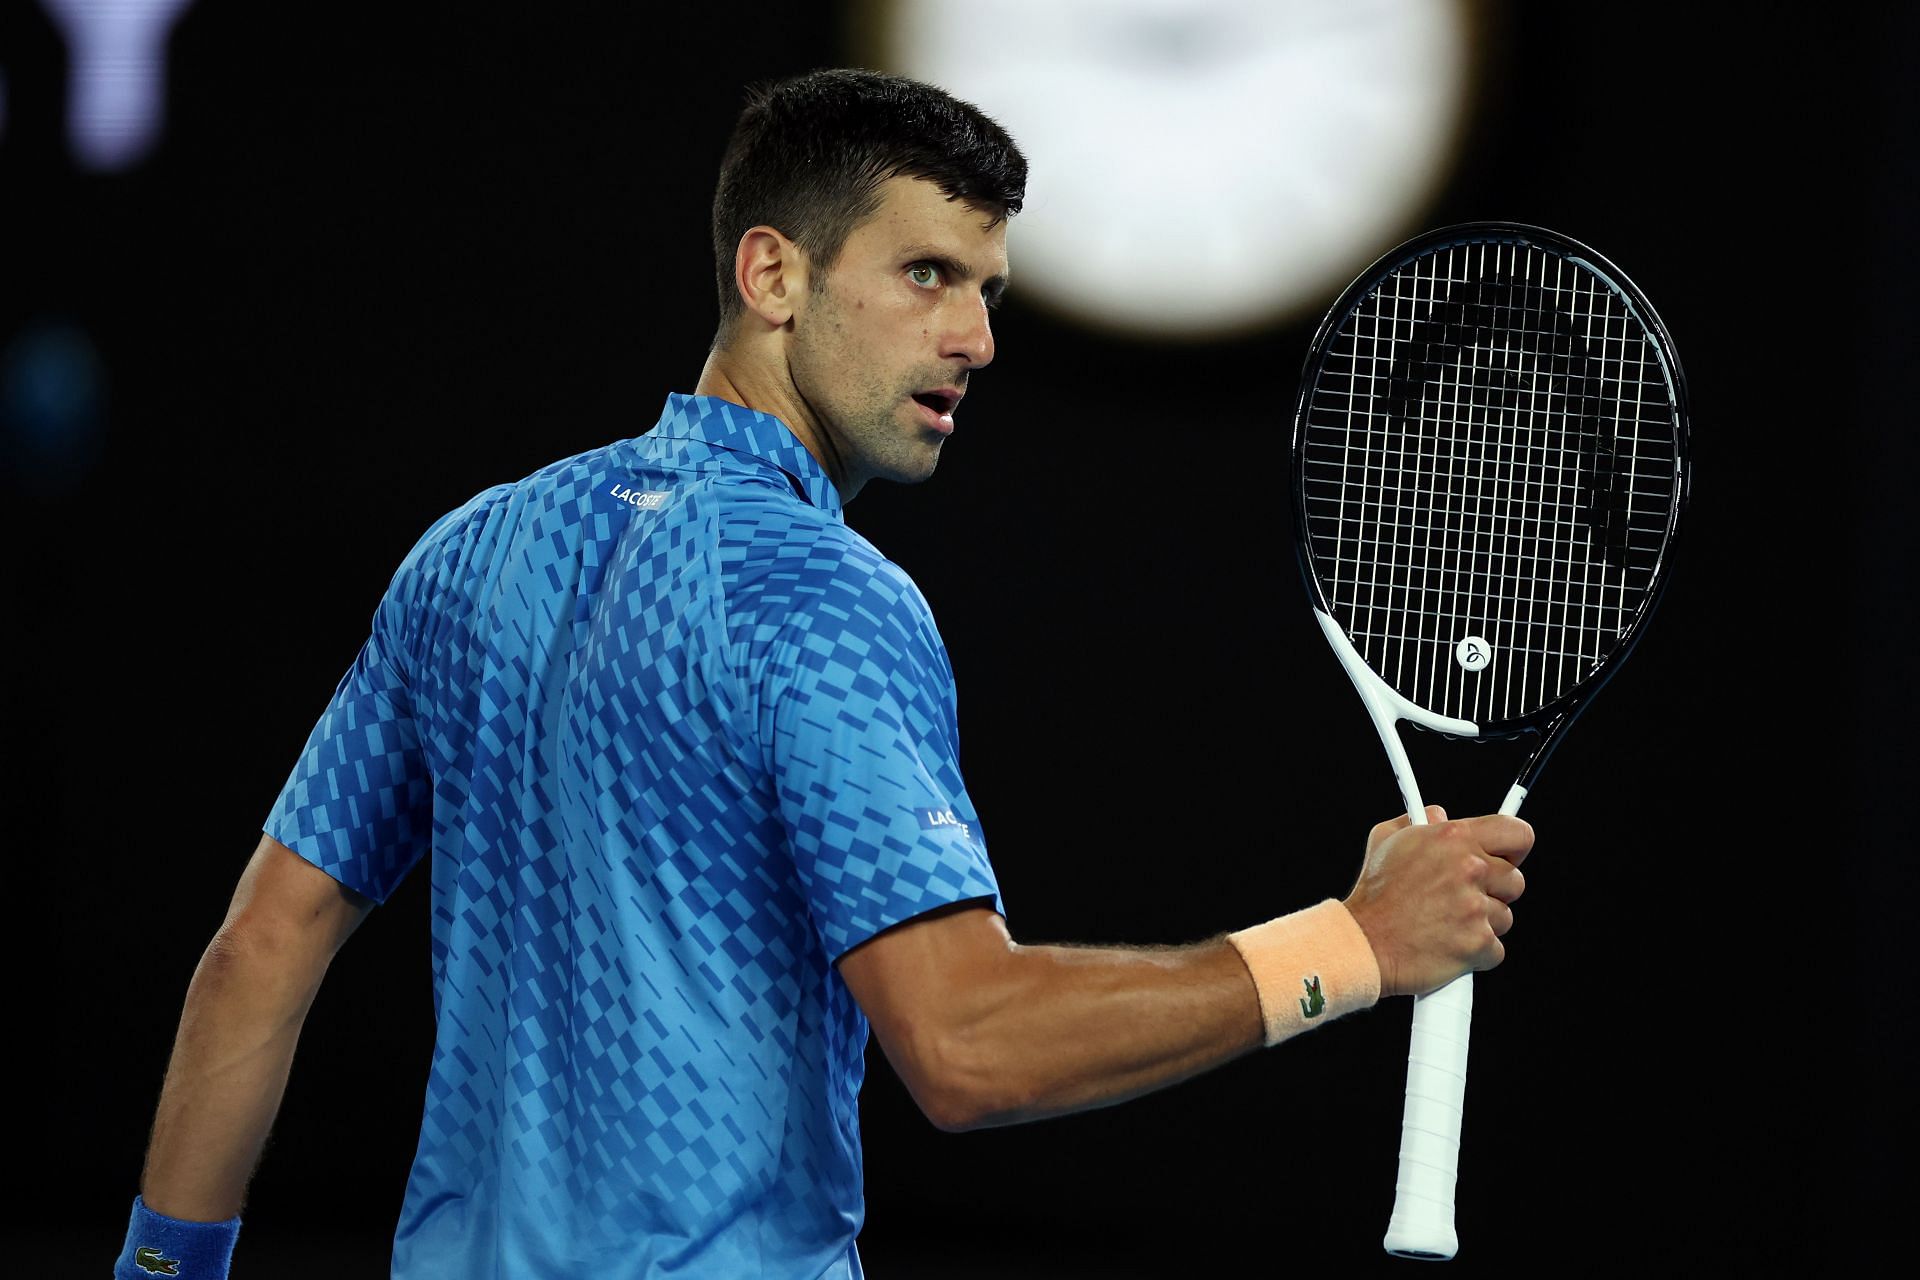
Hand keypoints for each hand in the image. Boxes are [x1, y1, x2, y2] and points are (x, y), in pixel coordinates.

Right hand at [1341, 805, 1532, 997]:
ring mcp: (1475, 908)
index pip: (1517, 833)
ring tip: (1446, 924)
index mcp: (1453, 837)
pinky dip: (1475, 952)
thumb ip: (1418, 820)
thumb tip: (1437, 814)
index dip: (1515, 849)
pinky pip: (1495, 949)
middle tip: (1462, 898)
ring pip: (1504, 917)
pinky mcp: (1478, 943)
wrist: (1363, 943)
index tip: (1507, 858)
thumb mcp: (1385, 840)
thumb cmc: (1373, 896)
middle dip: (1493, 891)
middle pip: (1515, 881)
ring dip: (1482, 923)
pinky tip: (1448, 944)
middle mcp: (1469, 868)